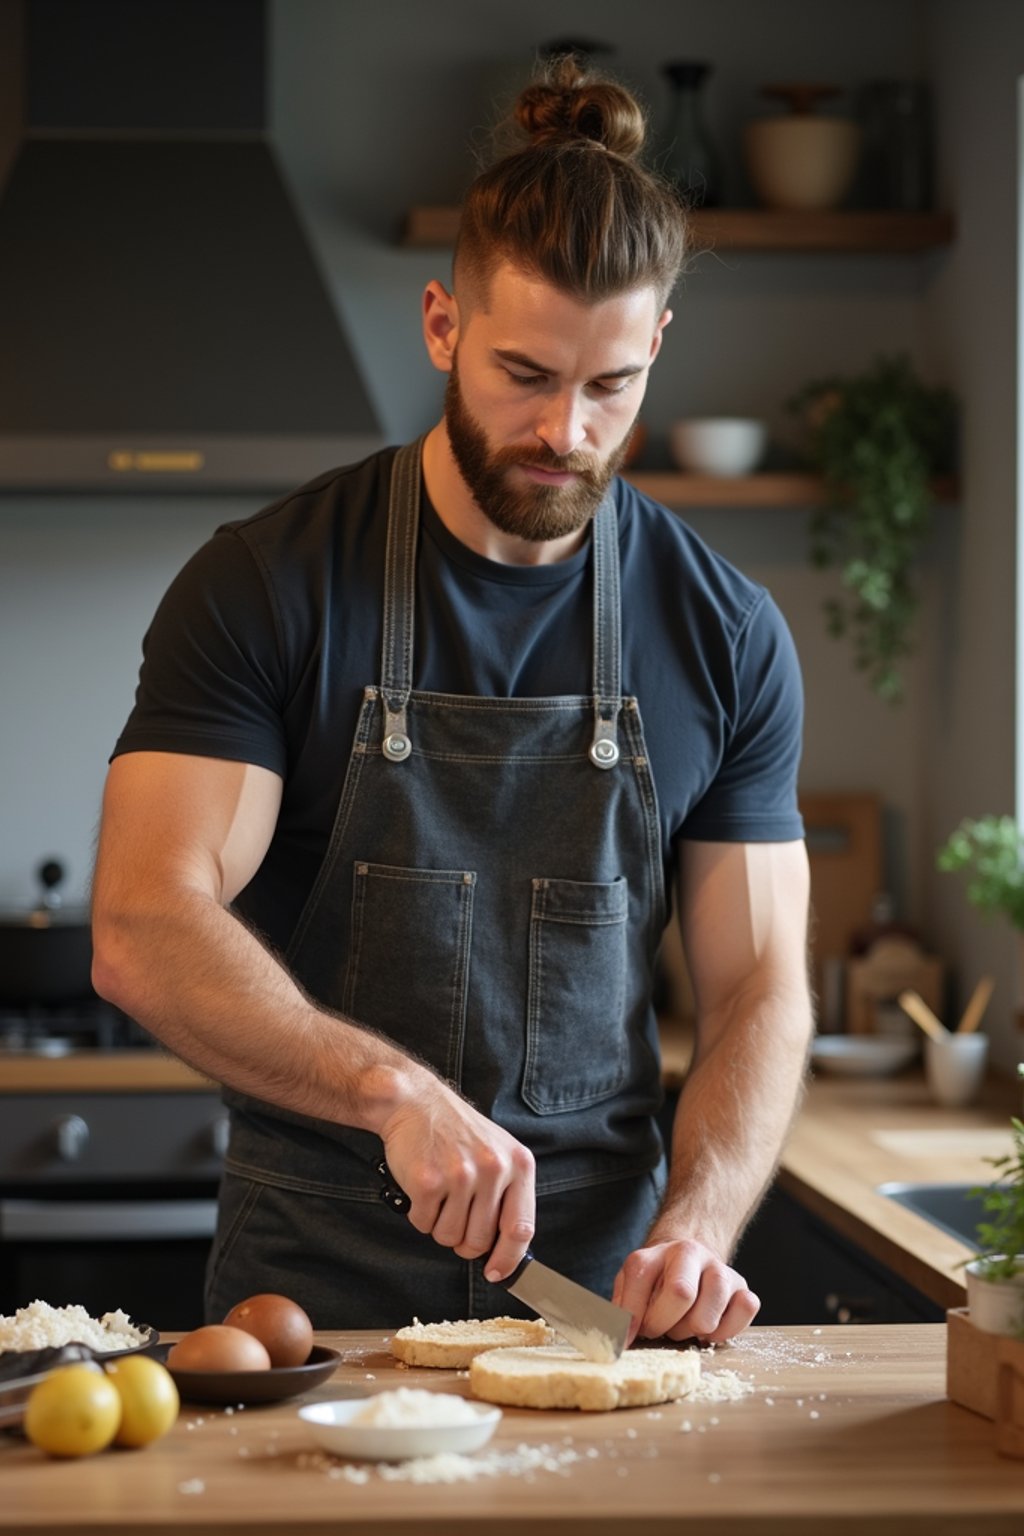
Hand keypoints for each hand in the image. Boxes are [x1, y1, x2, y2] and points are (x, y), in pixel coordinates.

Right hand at [379, 1077, 534, 1279]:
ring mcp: (461, 1175)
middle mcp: (493, 1169)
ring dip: (439, 1225)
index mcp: (518, 1164)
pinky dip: (418, 1214)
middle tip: (453, 1216)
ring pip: (449, 1237)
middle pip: (480, 1240)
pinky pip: (424, 1224)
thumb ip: (506, 1194)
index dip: (508, 1259)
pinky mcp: (428, 1181)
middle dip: (463, 1239)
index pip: (521, 1229)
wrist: (415, 1102)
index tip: (496, 1272)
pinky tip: (422, 1187)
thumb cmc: (455, 1131)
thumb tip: (504, 1248)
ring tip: (439, 1193)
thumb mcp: (497, 1153)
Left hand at [612, 1238, 759, 1344]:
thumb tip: (618, 1339)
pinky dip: (726, 1330)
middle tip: (662, 1328)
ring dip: (694, 1331)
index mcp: (656, 1253)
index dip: (632, 1316)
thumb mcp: (631, 1285)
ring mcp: (719, 1269)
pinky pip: (745, 1310)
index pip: (640, 1279)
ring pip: (710, 1313)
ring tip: (686, 1325)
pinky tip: (712, 1326)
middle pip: (681, 1293)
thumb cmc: (656, 1281)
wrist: (688, 1258)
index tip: (629, 1337)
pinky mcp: (743, 1286)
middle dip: (666, 1324)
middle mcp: (690, 1253)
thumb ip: (621, 1309)